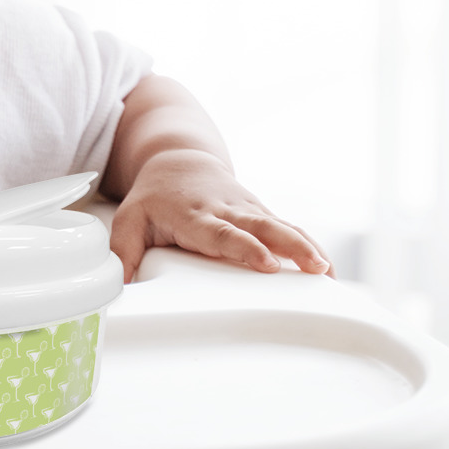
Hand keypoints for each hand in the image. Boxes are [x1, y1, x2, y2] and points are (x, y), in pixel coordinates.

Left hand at [109, 148, 332, 282]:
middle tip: (314, 267)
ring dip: (306, 247)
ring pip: (281, 226)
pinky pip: (289, 228)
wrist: (178, 162)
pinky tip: (328, 269)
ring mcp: (247, 210)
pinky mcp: (260, 213)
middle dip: (290, 246)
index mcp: (194, 214)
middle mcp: (226, 210)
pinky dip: (310, 245)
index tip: (266, 262)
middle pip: (262, 227)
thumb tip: (120, 287)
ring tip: (329, 272)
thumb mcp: (129, 219)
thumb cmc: (153, 197)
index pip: (222, 233)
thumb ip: (123, 251)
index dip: (245, 247)